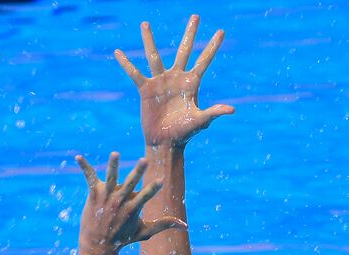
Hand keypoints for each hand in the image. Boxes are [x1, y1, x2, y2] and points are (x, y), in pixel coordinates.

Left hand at [76, 152, 184, 254]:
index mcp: (132, 208)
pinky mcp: (94, 194)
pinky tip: (78, 157)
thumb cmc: (122, 238)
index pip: (145, 196)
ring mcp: (106, 196)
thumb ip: (163, 225)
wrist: (98, 246)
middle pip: (130, 183)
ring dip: (113, 166)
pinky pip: (89, 177)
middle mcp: (119, 201)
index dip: (153, 189)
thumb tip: (184, 226)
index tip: (161, 181)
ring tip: (115, 154)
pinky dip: (84, 166)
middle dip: (137, 172)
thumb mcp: (144, 232)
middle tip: (144, 160)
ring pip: (110, 178)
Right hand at [115, 16, 233, 147]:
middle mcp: (177, 78)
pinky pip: (134, 73)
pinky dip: (126, 64)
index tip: (222, 31)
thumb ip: (214, 112)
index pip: (204, 61)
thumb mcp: (200, 121)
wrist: (165, 144)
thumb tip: (231, 109)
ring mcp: (160, 82)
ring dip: (148, 39)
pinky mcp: (146, 90)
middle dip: (190, 33)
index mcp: (191, 83)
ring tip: (145, 23)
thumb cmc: (184, 134)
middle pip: (184, 50)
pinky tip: (118, 52)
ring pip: (154, 55)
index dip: (212, 46)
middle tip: (196, 15)